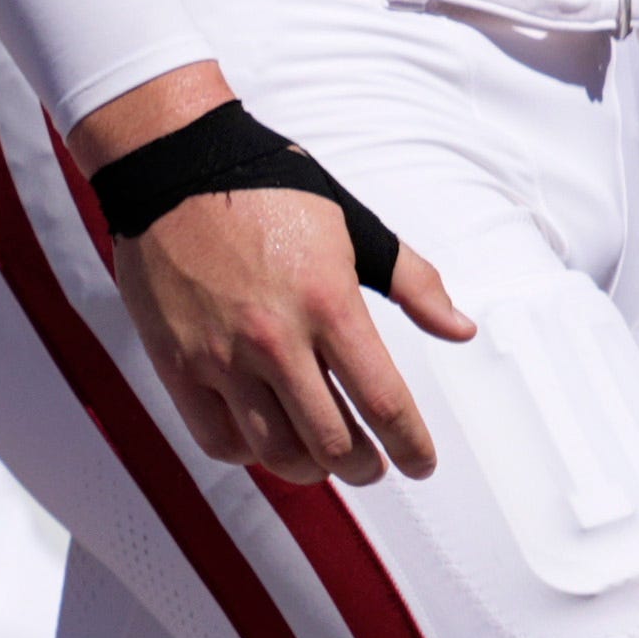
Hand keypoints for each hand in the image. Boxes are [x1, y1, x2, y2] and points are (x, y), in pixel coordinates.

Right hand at [115, 188, 478, 485]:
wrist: (178, 168)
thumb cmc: (273, 191)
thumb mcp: (355, 226)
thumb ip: (413, 283)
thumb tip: (461, 330)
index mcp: (329, 303)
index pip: (383, 400)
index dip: (411, 444)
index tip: (422, 463)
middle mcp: (276, 339)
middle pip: (332, 442)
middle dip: (366, 467)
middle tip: (376, 466)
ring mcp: (221, 358)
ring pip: (275, 452)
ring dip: (312, 469)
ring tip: (328, 460)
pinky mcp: (177, 366)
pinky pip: (218, 439)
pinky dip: (250, 454)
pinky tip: (270, 441)